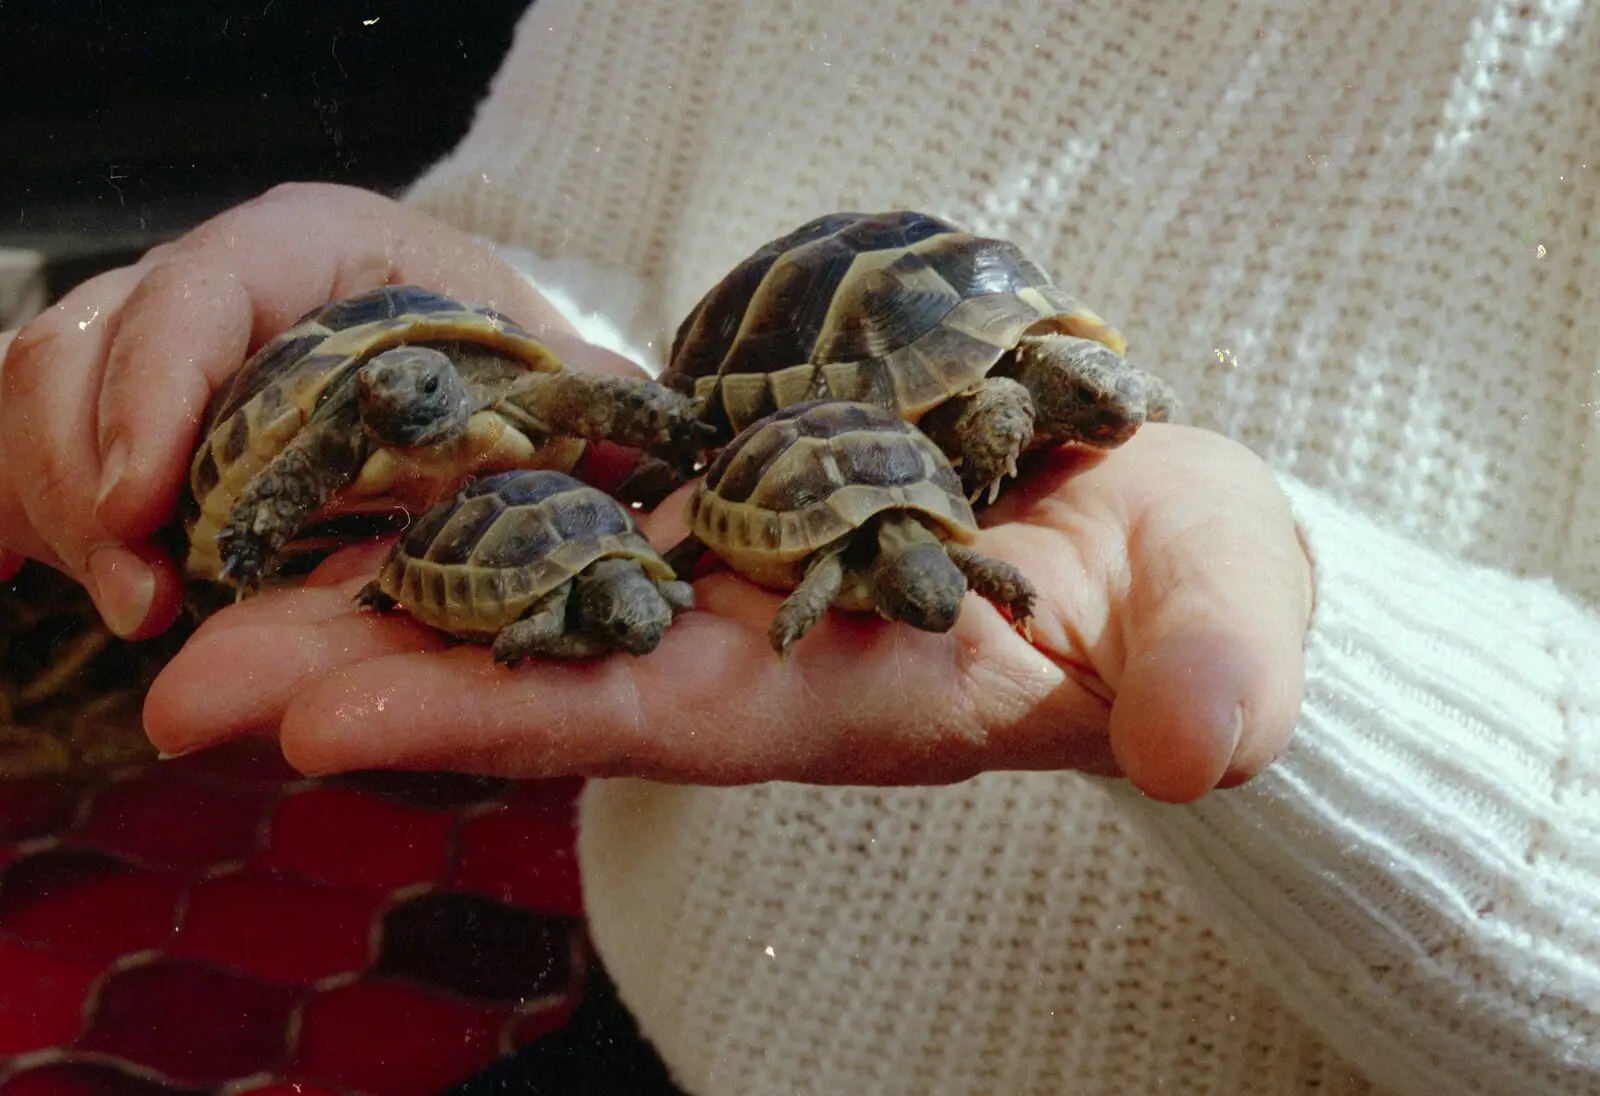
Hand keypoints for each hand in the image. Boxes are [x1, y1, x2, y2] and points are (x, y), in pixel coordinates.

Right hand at [0, 182, 624, 638]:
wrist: (449, 368)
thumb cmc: (497, 362)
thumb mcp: (546, 371)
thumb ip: (588, 394)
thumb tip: (663, 428)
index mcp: (320, 246)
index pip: (208, 280)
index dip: (163, 378)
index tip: (152, 492)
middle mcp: (220, 280)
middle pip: (94, 345)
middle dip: (93, 471)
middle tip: (142, 594)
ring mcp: (153, 342)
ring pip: (45, 398)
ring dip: (68, 508)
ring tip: (140, 608)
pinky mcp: (121, 411)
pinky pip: (34, 450)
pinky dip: (51, 519)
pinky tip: (115, 588)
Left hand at [143, 423, 1315, 802]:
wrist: (1157, 541)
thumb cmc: (1200, 584)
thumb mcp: (1233, 612)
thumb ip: (1217, 670)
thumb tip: (1199, 740)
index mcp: (868, 690)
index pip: (676, 716)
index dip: (519, 721)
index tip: (335, 728)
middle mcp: (772, 656)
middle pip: (561, 672)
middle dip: (382, 680)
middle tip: (184, 688)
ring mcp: (740, 589)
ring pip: (546, 593)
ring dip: (384, 599)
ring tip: (206, 603)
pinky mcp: (732, 520)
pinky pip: (583, 510)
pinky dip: (465, 507)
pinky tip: (349, 493)